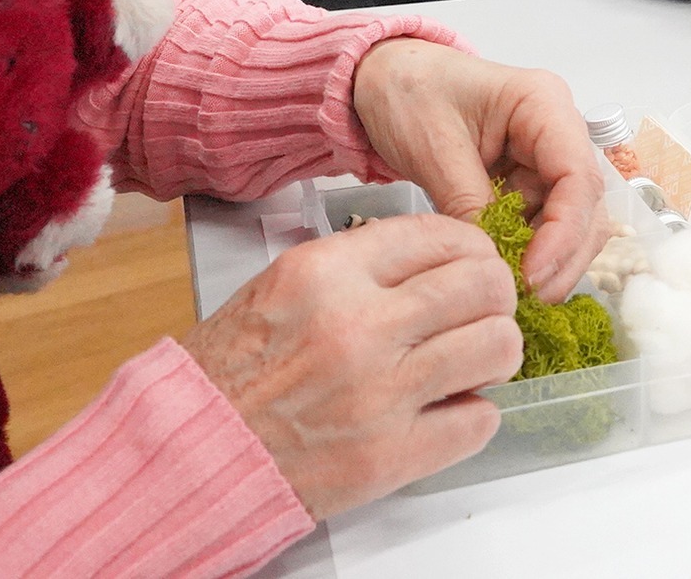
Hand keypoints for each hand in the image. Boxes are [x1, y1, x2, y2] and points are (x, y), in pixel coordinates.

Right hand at [180, 213, 520, 518]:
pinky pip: (478, 421)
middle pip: (482, 285)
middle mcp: (358, 325)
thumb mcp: (287, 283)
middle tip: (485, 310)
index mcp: (328, 272)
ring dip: (496, 352)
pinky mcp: (390, 455)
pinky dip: (476, 413)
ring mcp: (379, 393)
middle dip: (496, 296)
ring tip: (476, 359)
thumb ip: (363, 265)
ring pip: (495, 347)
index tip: (474, 262)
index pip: (441, 235)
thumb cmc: (233, 369)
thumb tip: (439, 259)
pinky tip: (451, 407)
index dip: (472, 248)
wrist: (194, 449)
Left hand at [352, 39, 603, 302]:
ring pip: (572, 223)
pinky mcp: (528, 182)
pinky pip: (541, 226)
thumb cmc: (409, 91)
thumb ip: (467, 201)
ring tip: (512, 292)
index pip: (577, 175)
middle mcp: (557, 131)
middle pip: (587, 206)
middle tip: (526, 298)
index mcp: (543, 104)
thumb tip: (493, 261)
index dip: (564, 232)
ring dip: (548, 261)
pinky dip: (527, 254)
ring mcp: (545, 159)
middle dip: (563, 257)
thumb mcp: (433, 146)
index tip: (532, 274)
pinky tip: (503, 276)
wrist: (384, 79)